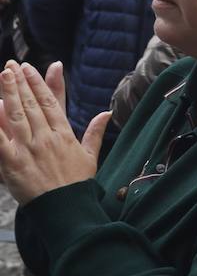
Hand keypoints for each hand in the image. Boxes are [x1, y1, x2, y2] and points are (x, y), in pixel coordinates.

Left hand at [0, 61, 109, 205]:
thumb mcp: (90, 157)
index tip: (31, 68)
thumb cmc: (77, 184)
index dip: (40, 83)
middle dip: (21, 82)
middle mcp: (46, 138)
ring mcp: (28, 149)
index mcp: (64, 135)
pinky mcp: (12, 162)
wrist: (65, 209)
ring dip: (9, 93)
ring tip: (4, 75)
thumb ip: (95, 132)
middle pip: (31, 104)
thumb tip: (106, 113)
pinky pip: (1, 137)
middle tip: (12, 66)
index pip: (50, 102)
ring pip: (16, 115)